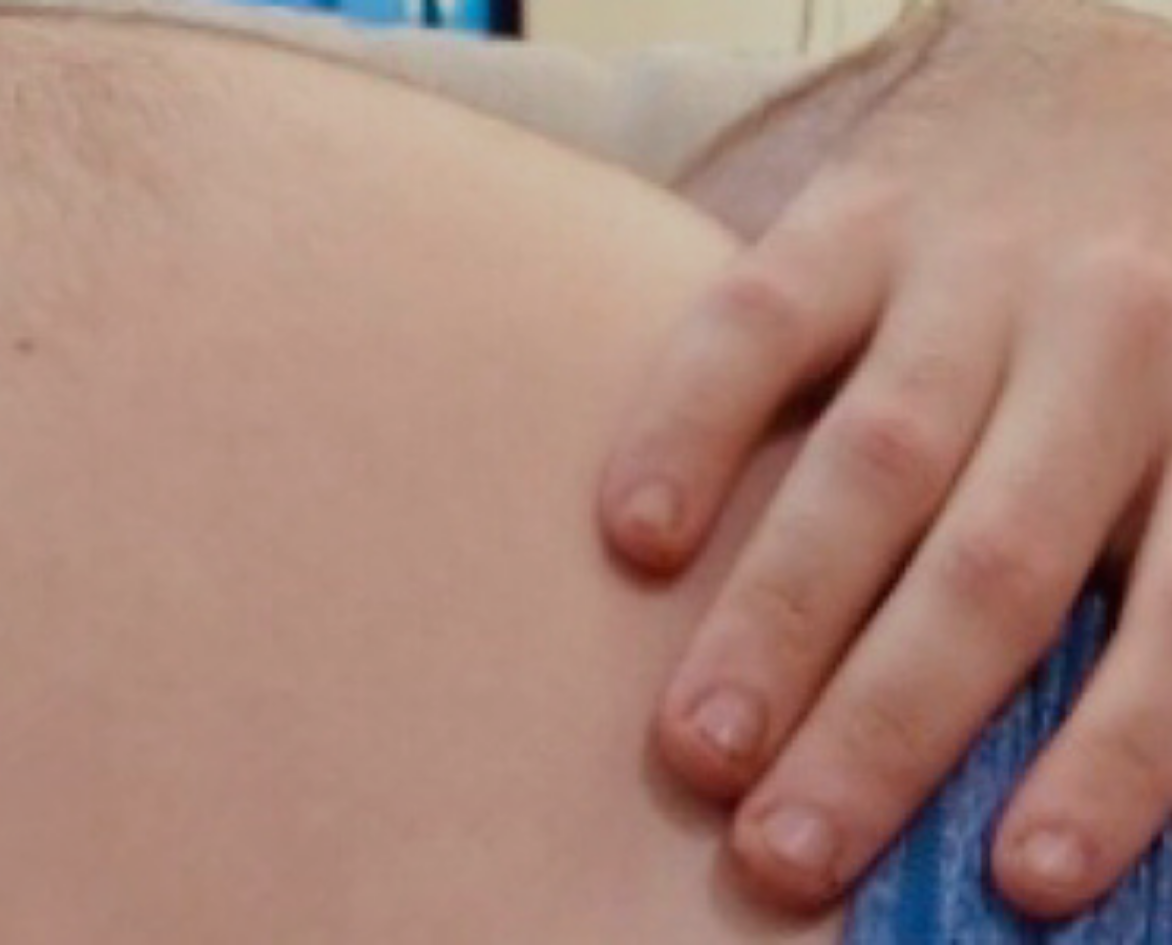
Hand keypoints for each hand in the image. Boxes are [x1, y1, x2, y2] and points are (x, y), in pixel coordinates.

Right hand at [601, 0, 1171, 917]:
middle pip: (992, 561)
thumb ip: (1124, 572)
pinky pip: (755, 321)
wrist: (1095, 89)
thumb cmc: (1143, 329)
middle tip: (786, 846)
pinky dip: (688, 428)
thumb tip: (1046, 786)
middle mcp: (1107, 340)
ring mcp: (968, 273)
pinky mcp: (848, 216)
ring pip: (871, 462)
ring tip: (696, 744)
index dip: (1107, 756)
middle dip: (885, 721)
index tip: (1022, 877)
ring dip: (775, 615)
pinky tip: (636, 536)